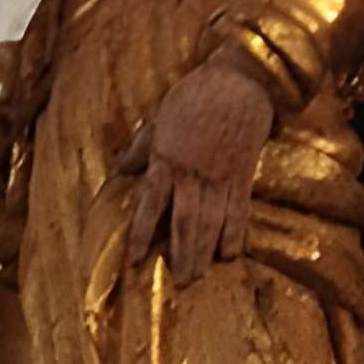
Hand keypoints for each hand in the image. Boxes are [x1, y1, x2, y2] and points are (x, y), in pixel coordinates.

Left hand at [121, 52, 274, 283]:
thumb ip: (141, 148)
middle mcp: (193, 173)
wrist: (241, 80)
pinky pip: (239, 211)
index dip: (140, 235)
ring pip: (211, 223)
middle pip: (185, 223)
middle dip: (180, 255)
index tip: (133, 261)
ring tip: (198, 277)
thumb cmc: (195, 94)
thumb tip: (119, 169)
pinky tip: (231, 255)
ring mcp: (221, 176)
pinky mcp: (243, 174)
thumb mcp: (160, 118)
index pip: (150, 205)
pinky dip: (235, 235)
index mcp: (167, 159)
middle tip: (179, 283)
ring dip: (204, 253)